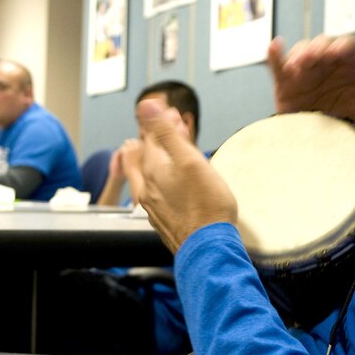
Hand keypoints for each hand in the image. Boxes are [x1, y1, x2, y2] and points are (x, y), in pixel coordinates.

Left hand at [131, 98, 236, 252]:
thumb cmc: (205, 205)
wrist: (209, 250)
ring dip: (157, 158)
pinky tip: (168, 183)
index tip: (172, 111)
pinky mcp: (163, 221)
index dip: (161, 121)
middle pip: (146, 156)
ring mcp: (153, 207)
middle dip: (157, 138)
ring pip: (149, 175)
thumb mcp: (188, 160)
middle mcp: (147, 188)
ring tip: (158, 149)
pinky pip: (157, 192)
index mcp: (152, 170)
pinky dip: (163, 178)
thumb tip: (145, 105)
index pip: (150, 137)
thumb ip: (165, 133)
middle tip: (171, 125)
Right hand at [267, 35, 354, 137]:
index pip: (346, 45)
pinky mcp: (285, 85)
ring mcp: (306, 74)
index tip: (335, 55)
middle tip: (312, 59)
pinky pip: (277, 65)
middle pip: (322, 44)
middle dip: (317, 47)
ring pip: (300, 51)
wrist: (328, 158)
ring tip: (298, 66)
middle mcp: (328, 67)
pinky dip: (274, 54)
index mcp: (351, 69)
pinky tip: (276, 47)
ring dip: (298, 53)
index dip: (340, 46)